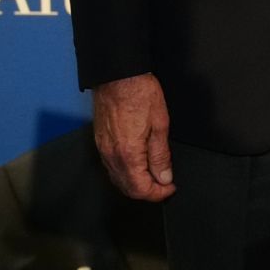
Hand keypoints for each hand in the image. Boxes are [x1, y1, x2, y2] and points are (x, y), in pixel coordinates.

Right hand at [93, 73, 174, 200]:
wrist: (117, 75)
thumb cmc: (140, 94)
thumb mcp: (160, 124)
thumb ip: (160, 155)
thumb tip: (164, 178)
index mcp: (128, 153)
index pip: (140, 189)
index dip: (158, 194)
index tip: (170, 188)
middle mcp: (111, 156)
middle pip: (127, 188)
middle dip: (147, 192)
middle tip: (165, 185)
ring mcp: (103, 150)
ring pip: (118, 179)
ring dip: (136, 184)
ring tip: (155, 177)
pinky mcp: (99, 142)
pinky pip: (111, 167)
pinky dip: (125, 173)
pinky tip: (138, 166)